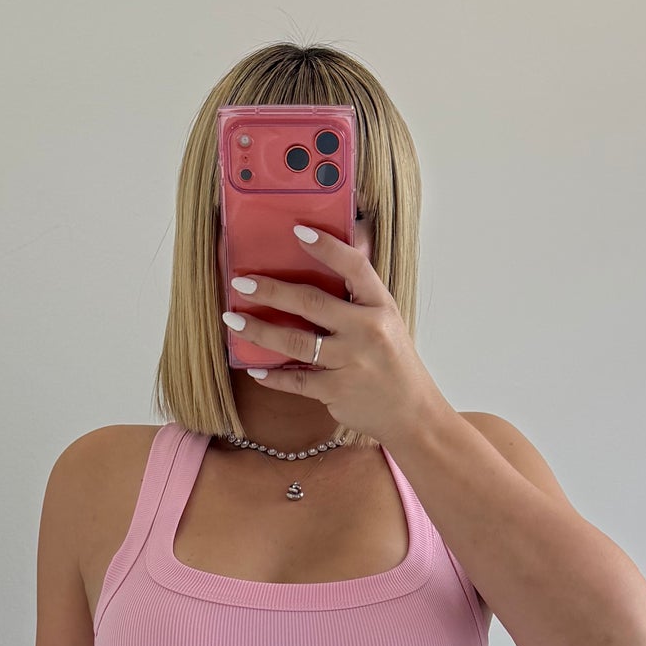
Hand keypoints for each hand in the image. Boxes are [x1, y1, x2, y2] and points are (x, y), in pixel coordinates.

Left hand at [222, 225, 447, 449]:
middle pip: (311, 302)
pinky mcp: (337, 390)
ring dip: (259, 330)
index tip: (297, 231)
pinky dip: (273, 375)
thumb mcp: (387, 323)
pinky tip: (255, 368)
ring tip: (233, 320)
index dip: (326, 247)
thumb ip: (358, 299)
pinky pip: (296, 380)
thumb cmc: (394, 364)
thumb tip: (325, 268)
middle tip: (241, 282)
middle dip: (271, 290)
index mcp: (380, 307)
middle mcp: (366, 331)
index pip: (354, 267)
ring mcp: (350, 362)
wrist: (412, 413)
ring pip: (296, 342)